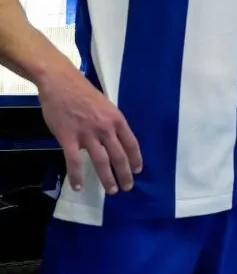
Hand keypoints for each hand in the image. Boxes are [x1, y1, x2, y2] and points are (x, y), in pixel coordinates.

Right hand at [38, 74, 141, 193]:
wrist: (61, 82)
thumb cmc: (83, 93)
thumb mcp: (106, 105)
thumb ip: (111, 123)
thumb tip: (115, 139)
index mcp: (117, 119)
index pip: (131, 143)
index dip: (136, 159)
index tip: (138, 170)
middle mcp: (106, 128)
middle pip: (119, 156)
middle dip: (125, 174)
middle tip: (128, 187)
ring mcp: (87, 134)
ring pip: (101, 161)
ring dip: (107, 178)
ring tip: (112, 190)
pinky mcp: (68, 137)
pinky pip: (74, 161)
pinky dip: (77, 176)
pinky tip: (78, 187)